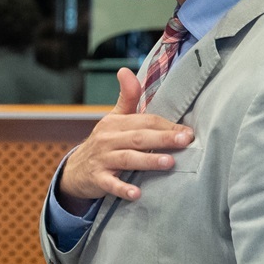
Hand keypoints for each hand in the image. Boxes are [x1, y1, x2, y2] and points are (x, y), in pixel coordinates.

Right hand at [55, 69, 193, 210]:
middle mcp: (108, 139)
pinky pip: (111, 184)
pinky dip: (123, 188)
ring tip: (169, 163)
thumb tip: (125, 70)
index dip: (166, 126)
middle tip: (185, 141)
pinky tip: (137, 194)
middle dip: (162, 138)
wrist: (76, 170)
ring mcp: (102, 160)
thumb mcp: (113, 119)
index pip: (144, 121)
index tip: (187, 132)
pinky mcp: (98, 179)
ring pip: (128, 158)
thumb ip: (126, 98)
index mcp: (115, 123)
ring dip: (148, 160)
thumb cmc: (104, 143)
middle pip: (138, 137)